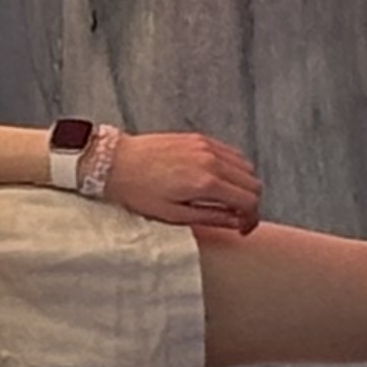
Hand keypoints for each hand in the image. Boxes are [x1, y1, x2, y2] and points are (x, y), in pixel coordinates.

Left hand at [98, 128, 262, 233]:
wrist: (113, 162)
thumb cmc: (136, 190)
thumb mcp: (172, 214)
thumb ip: (210, 217)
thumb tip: (236, 222)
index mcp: (206, 182)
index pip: (249, 200)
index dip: (251, 218)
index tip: (243, 228)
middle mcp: (212, 160)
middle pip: (253, 183)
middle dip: (250, 203)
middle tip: (236, 216)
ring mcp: (207, 146)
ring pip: (246, 167)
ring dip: (243, 185)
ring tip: (226, 199)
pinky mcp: (200, 138)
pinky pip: (231, 153)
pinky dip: (233, 168)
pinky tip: (217, 180)